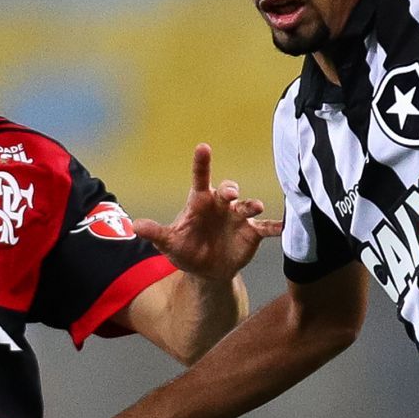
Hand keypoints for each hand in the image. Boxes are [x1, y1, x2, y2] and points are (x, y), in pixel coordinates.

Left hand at [133, 144, 282, 280]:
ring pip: (247, 206)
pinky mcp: (252, 232)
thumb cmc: (186, 250)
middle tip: (230, 194)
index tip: (203, 147)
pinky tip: (284, 226)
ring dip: (252, 205)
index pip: (200, 178)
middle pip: (228, 190)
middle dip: (230, 189)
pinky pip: (266, 227)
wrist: (207, 270)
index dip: (201, 163)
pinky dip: (275, 226)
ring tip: (256, 208)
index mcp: (200, 202)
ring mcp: (238, 218)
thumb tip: (135, 225)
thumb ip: (156, 233)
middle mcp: (221, 205)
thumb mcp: (169, 243)